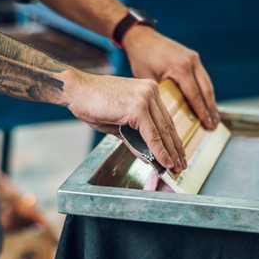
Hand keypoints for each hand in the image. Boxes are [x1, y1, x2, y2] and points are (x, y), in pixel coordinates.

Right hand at [63, 70, 187, 171]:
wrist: (77, 91)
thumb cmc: (93, 103)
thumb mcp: (119, 122)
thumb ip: (136, 136)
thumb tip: (149, 155)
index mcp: (149, 91)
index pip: (165, 119)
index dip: (172, 139)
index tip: (177, 153)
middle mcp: (151, 91)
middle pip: (168, 125)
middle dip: (175, 148)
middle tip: (181, 164)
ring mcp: (145, 98)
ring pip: (162, 131)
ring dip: (170, 152)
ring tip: (175, 167)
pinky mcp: (138, 107)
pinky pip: (151, 134)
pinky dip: (158, 150)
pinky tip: (163, 161)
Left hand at [122, 26, 219, 129]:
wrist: (141, 37)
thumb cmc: (142, 57)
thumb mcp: (149, 79)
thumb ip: (162, 94)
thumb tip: (169, 113)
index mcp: (180, 67)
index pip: (195, 95)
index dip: (202, 111)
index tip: (207, 124)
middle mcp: (190, 61)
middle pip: (206, 90)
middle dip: (211, 109)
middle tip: (214, 124)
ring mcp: (193, 58)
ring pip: (207, 83)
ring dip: (211, 100)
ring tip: (214, 116)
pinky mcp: (192, 57)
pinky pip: (202, 76)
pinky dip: (205, 90)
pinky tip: (207, 101)